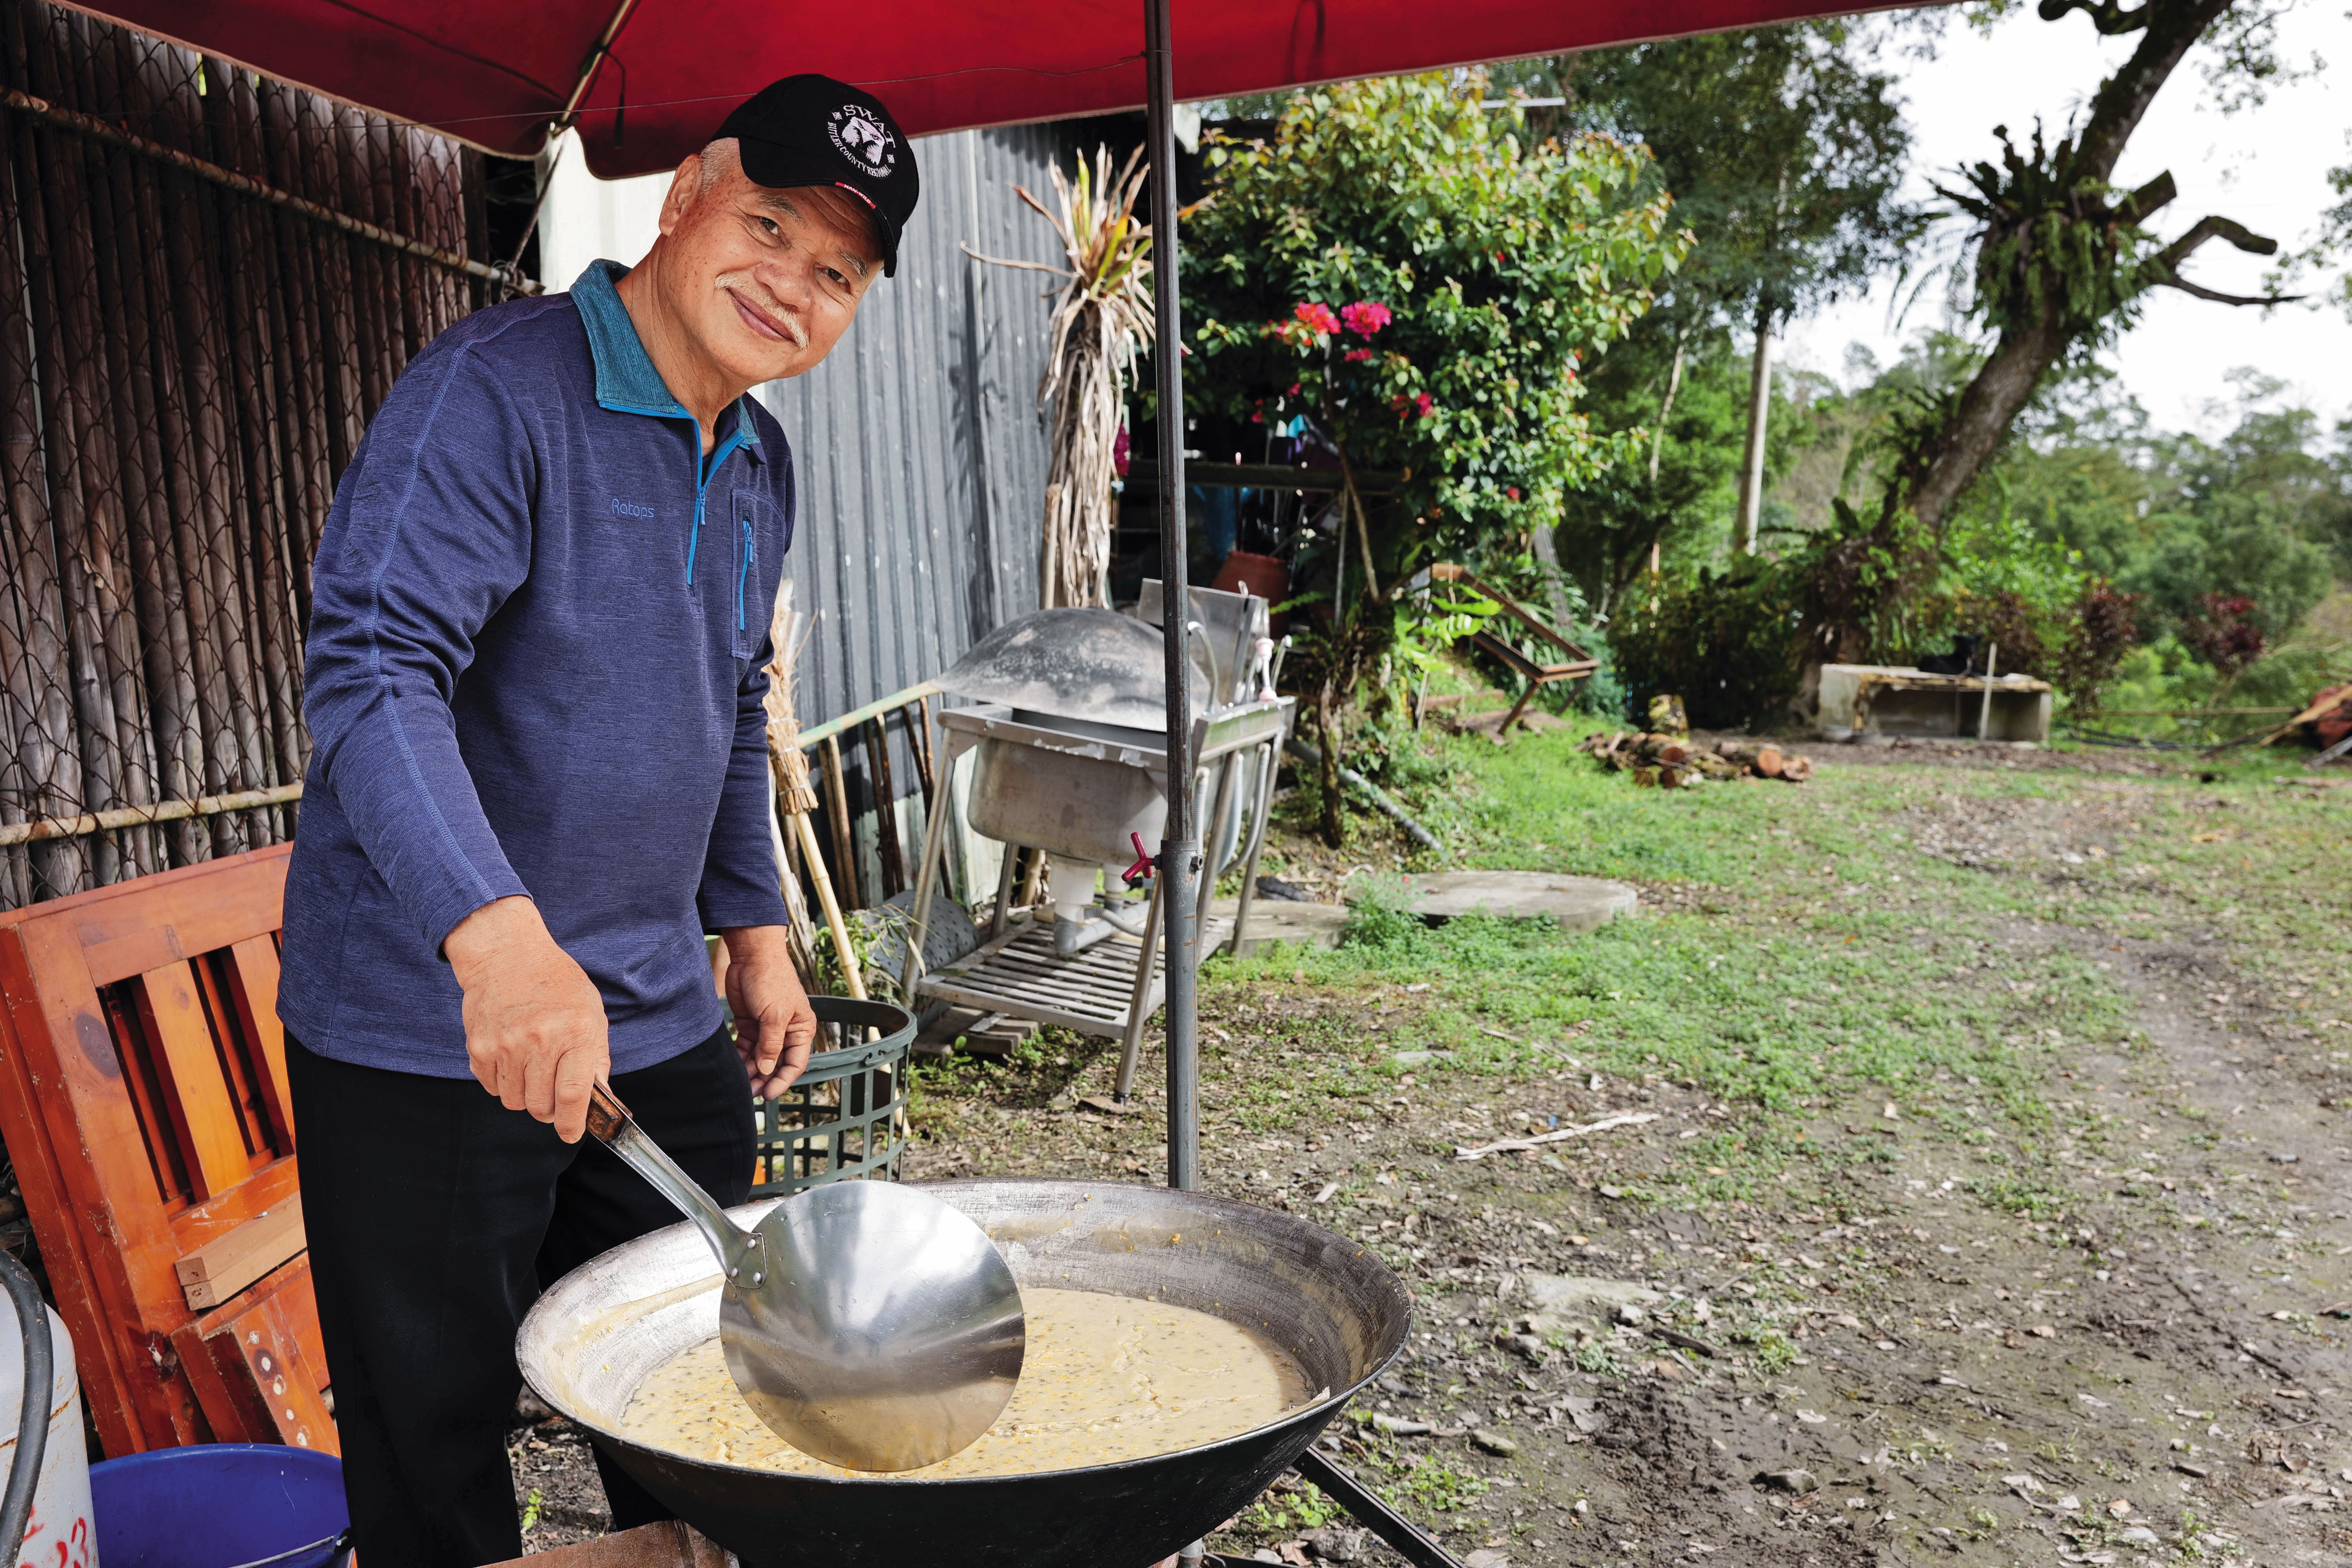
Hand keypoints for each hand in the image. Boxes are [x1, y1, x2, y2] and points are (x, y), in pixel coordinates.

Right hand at [445, 896, 607, 1141]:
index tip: (572, 1134)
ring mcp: (506, 1045)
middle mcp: (540, 1042)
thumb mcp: (591, 1013)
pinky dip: (503, 1082)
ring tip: (532, 1069)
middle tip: (553, 1096)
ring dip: (526, 1096)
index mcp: (575, 1034)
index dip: (573, 1124)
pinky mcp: (480, 1047)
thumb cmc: (556, 983)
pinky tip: (512, 1059)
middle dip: (550, 1111)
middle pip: (541, 1107)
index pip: (573, 1096)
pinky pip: (492, 1087)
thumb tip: (599, 1098)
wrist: (508, 955)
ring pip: (515, 1101)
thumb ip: (596, 1058)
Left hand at [721, 925, 817, 1099]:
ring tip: (740, 1083)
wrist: (752, 956)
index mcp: (801, 1029)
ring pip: (760, 1058)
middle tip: (749, 1092)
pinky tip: (733, 1066)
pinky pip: (747, 1048)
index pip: (795, 1063)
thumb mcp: (774, 1015)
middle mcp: (786, 1032)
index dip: (782, 1081)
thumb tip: (765, 1070)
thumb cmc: (771, 980)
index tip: (768, 1094)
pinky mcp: (750, 1024)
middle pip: (776, 1064)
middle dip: (764, 1079)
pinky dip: (741, 1058)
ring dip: (751, 1071)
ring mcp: (767, 1029)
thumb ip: (770, 1045)